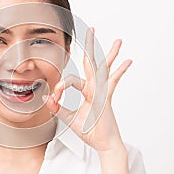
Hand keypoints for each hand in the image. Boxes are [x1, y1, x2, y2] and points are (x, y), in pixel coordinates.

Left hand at [43, 27, 132, 153]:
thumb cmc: (90, 132)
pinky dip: (120, 71)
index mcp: (86, 90)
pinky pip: (112, 82)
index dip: (60, 85)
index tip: (54, 98)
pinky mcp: (107, 98)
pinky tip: (128, 61)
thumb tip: (46, 98)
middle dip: (90, 45)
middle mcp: (95, 88)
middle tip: (91, 29)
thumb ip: (58, 108)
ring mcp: (102, 91)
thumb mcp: (69, 119)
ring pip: (104, 67)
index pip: (71, 79)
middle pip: (91, 62)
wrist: (103, 144)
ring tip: (118, 40)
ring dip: (109, 53)